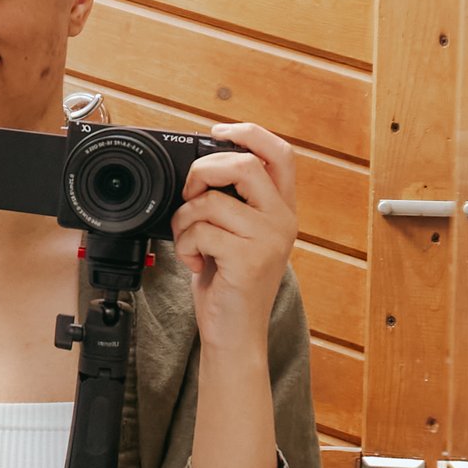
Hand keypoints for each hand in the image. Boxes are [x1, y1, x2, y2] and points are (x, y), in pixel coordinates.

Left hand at [173, 122, 299, 351]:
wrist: (235, 334)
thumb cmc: (229, 283)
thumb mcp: (237, 235)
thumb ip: (231, 202)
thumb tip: (199, 169)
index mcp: (282, 209)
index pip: (280, 154)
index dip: (249, 133)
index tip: (218, 133)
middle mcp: (283, 221)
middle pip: (244, 164)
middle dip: (203, 171)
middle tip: (190, 193)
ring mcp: (269, 239)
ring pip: (212, 200)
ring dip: (185, 218)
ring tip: (189, 240)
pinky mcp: (249, 259)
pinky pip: (201, 230)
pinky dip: (184, 245)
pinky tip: (193, 262)